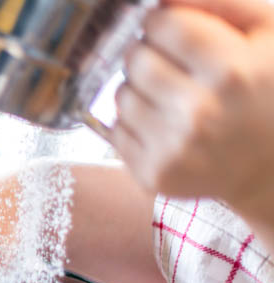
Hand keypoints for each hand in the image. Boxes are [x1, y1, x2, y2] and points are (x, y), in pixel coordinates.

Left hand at [112, 0, 273, 211]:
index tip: (172, 29)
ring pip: (120, 95)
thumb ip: (221, 3)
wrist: (273, 167)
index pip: (162, 25)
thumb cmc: (270, 91)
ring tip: (171, 95)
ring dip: (138, 88)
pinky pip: (115, 131)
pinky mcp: (153, 174)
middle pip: (135, 60)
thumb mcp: (269, 34)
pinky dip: (133, 122)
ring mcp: (172, 148)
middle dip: (148, 53)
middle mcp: (199, 112)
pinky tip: (164, 123)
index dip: (162, 22)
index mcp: (231, 71)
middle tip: (172, 64)